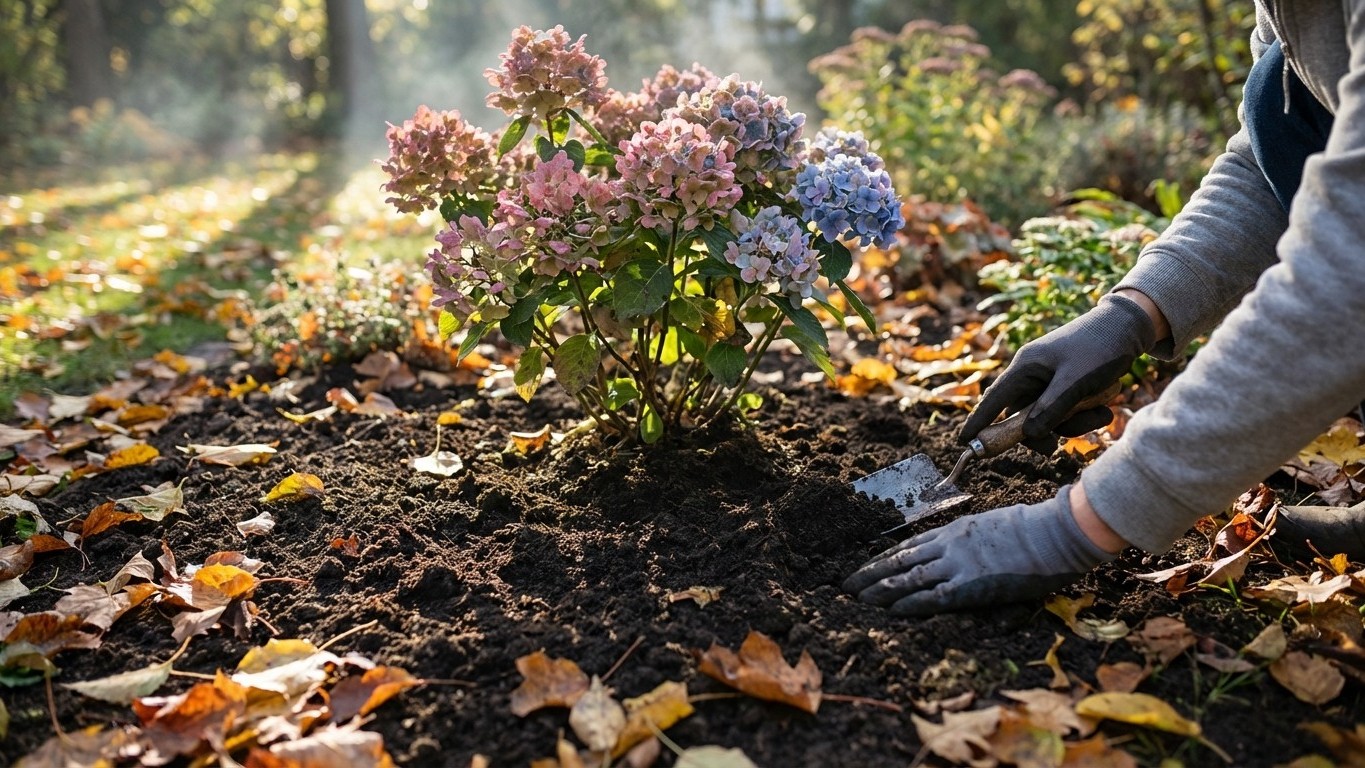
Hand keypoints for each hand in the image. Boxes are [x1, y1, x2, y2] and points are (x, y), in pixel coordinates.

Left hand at [842, 487, 1115, 615]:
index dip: (884, 557)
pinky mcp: (971, 585)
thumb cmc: (1035, 529)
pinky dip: (908, 603)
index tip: (866, 566)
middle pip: (899, 560)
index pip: (909, 545)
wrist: (1054, 532)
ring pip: (907, 577)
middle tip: (846, 585)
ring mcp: (957, 564)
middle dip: (870, 573)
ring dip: (879, 589)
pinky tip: (889, 610)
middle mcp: (948, 545)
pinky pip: (932, 596)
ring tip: (856, 599)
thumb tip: (967, 554)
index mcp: (954, 530)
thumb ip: (974, 540)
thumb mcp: (994, 525)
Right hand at [963, 292, 1156, 452]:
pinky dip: (1083, 415)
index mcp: (1026, 367)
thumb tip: (1029, 435)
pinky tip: (1105, 407)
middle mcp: (1033, 374)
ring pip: (1048, 417)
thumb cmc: (1099, 346)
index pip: (994, 399)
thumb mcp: (1076, 380)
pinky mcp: (1066, 385)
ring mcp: (1049, 380)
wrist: (1130, 327)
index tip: (963, 441)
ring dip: (1073, 423)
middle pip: (1023, 416)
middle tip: (1057, 446)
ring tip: (1102, 413)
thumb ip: (1051, 408)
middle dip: (1044, 430)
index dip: (978, 421)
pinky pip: (1065, 411)